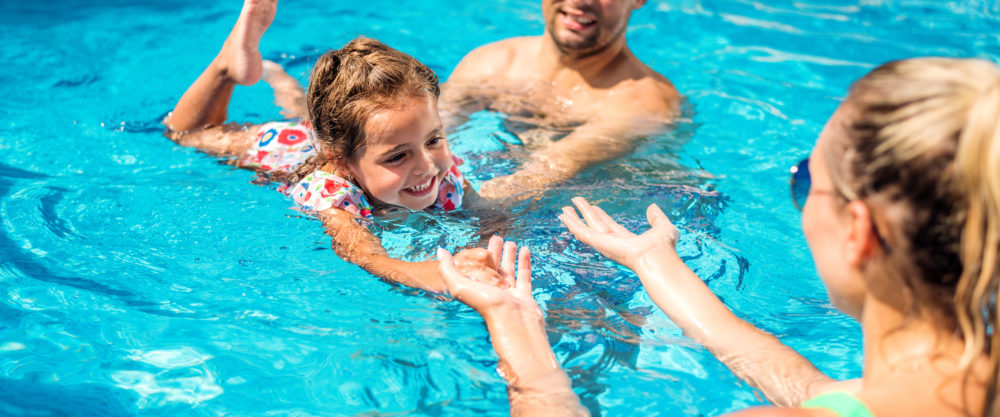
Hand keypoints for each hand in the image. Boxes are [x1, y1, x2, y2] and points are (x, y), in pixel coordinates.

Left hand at [437, 238, 539, 317]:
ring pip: (508, 271)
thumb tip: (440, 251)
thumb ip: (447, 268)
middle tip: (497, 238)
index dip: (477, 255)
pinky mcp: (523, 295)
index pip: (476, 268)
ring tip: (511, 242)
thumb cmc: (486, 304)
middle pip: (492, 267)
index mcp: (477, 288)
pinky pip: (524, 275)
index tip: (481, 242)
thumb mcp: (459, 285)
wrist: (513, 321)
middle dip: (494, 252)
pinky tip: (525, 249)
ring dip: (509, 256)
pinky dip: (524, 262)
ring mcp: (509, 293)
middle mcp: (492, 291)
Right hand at [558, 196, 679, 269]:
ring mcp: (605, 245)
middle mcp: (614, 244)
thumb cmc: (664, 248)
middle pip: (596, 226)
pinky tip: (564, 216)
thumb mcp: (663, 227)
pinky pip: (582, 233)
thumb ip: (657, 217)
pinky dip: (572, 224)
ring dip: (574, 219)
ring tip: (564, 209)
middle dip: (585, 214)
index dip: (601, 216)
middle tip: (575, 203)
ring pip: (586, 229)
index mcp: (627, 241)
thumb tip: (652, 206)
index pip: (610, 227)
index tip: (594, 207)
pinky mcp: (599, 243)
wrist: (658, 257)